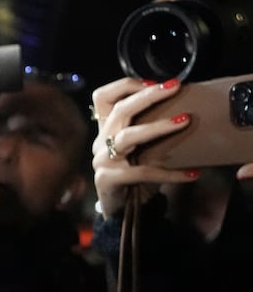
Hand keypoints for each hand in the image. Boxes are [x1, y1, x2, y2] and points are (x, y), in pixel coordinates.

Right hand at [90, 77, 199, 216]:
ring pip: (128, 137)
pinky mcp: (108, 180)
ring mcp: (102, 160)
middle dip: (148, 96)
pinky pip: (142, 172)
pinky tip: (191, 174)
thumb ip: (146, 128)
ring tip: (184, 120)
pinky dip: (169, 173)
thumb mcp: (138, 147)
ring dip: (158, 127)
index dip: (125, 86)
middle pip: (119, 111)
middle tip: (174, 87)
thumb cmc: (133, 173)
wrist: (118, 208)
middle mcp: (100, 141)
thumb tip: (182, 108)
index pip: (102, 97)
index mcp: (105, 129)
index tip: (155, 82)